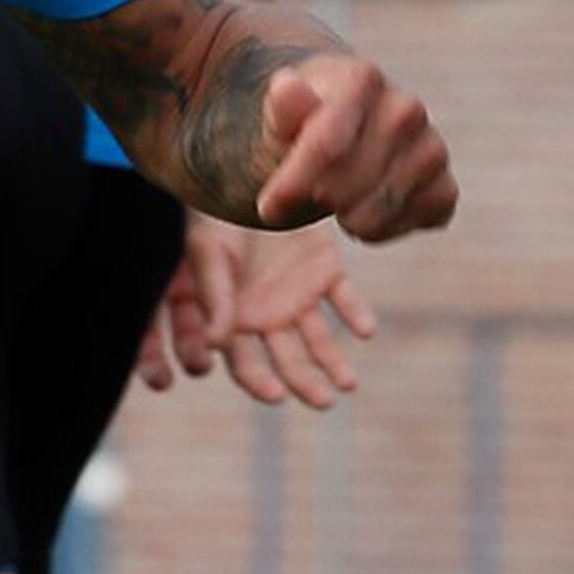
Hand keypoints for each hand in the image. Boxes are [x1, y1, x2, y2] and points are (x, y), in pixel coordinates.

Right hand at [141, 218, 376, 406]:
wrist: (245, 172)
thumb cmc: (213, 215)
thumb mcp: (208, 254)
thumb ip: (215, 298)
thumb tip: (215, 346)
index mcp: (234, 318)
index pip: (245, 364)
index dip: (258, 382)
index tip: (276, 396)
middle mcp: (267, 314)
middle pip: (288, 360)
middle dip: (304, 383)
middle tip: (324, 401)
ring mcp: (298, 294)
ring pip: (318, 338)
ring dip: (334, 362)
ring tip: (348, 383)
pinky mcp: (325, 270)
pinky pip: (344, 298)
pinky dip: (356, 313)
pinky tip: (366, 330)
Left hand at [249, 55, 453, 242]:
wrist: (342, 134)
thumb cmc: (302, 126)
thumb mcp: (279, 115)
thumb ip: (282, 107)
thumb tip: (287, 88)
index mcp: (363, 79)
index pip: (325, 144)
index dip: (292, 184)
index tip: (267, 208)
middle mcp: (407, 108)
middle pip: (345, 187)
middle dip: (315, 200)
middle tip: (307, 194)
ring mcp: (432, 147)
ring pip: (375, 214)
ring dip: (346, 219)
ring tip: (336, 200)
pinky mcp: (445, 187)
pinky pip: (407, 227)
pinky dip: (380, 232)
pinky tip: (366, 209)